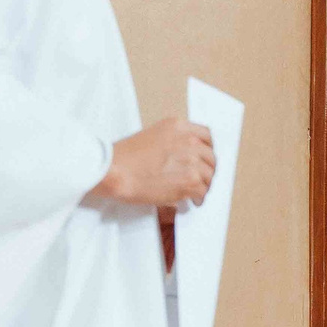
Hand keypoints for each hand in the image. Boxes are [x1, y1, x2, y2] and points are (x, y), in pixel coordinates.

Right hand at [92, 118, 214, 208]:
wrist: (116, 171)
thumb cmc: (125, 157)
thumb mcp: (153, 137)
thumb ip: (173, 143)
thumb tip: (184, 160)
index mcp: (178, 126)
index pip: (206, 136)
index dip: (207, 150)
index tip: (205, 159)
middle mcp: (188, 140)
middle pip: (210, 157)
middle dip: (207, 169)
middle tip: (203, 178)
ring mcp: (191, 160)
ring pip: (209, 176)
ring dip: (204, 185)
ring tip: (197, 192)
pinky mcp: (190, 180)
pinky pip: (202, 191)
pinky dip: (199, 198)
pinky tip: (193, 200)